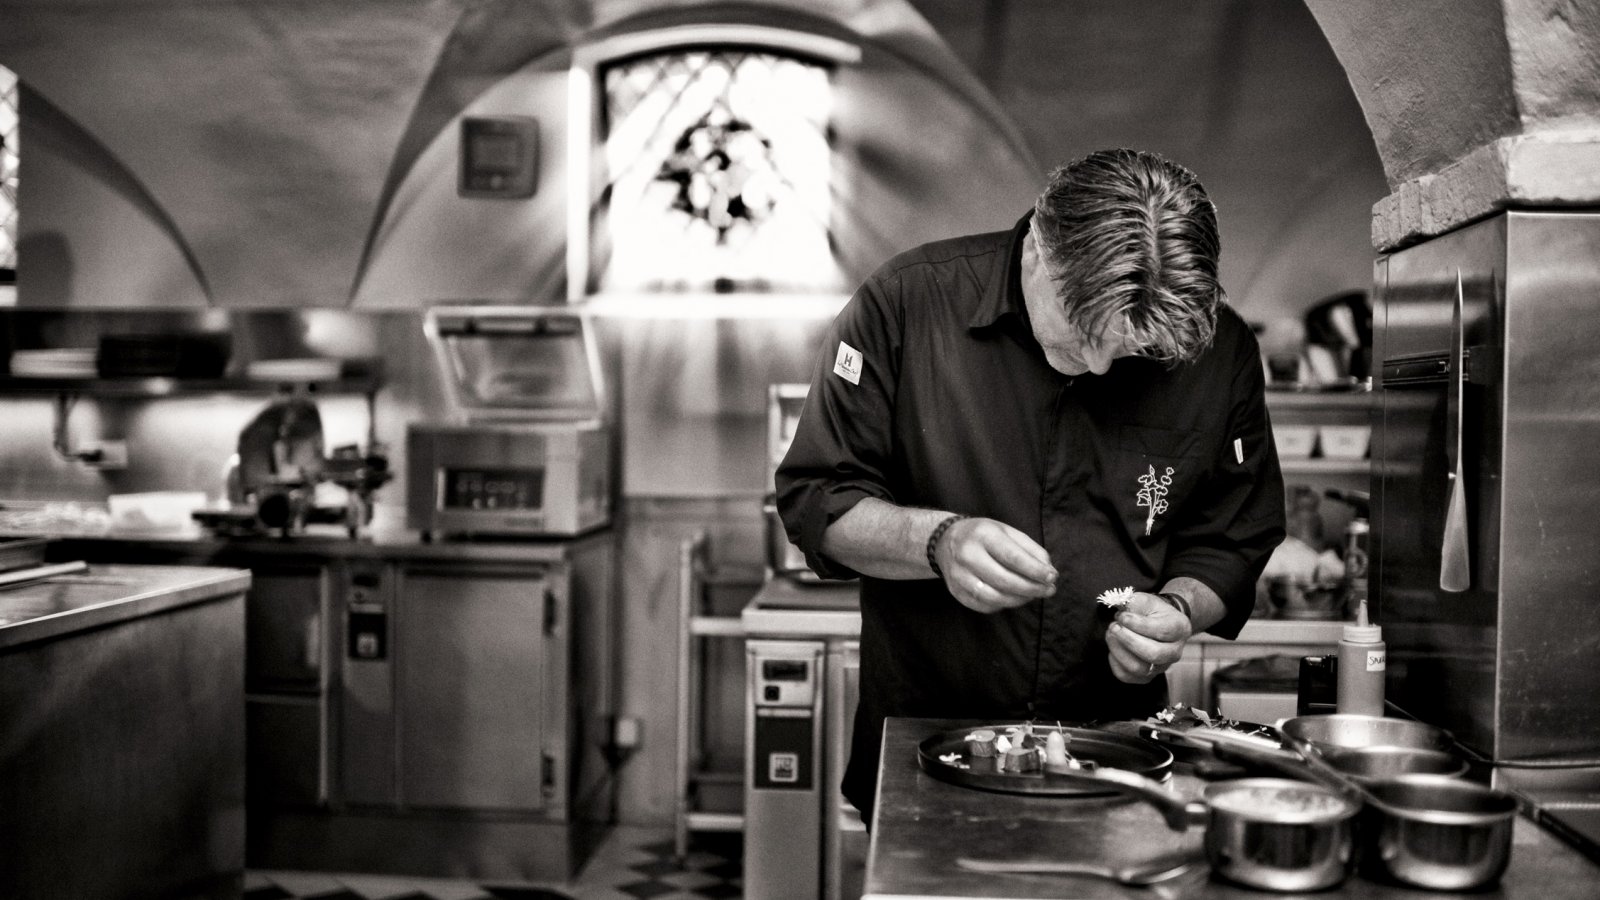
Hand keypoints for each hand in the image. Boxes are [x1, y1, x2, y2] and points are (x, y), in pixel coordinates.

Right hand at [934, 517, 1056, 612]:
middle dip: (1031, 588)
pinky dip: (1003, 605)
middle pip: (1004, 580)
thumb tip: (1048, 571)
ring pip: (994, 597)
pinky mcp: (956, 592)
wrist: (945, 541)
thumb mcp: (1007, 531)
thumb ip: (1030, 549)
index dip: (1035, 570)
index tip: (1052, 577)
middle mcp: (967, 555)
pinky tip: (1012, 598)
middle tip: (1048, 590)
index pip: (1013, 557)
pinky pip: (984, 606)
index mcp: (983, 535)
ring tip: (1033, 595)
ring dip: (1019, 600)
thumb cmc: (983, 536)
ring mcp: (959, 576)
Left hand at [1107, 592, 1193, 683]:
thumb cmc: (1152, 611)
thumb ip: (1133, 603)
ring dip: (1119, 651)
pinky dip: (1115, 662)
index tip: (1121, 616)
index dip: (1137, 624)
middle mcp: (1174, 651)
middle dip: (1128, 640)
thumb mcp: (1146, 600)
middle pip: (1153, 654)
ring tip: (1111, 634)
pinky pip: (1127, 676)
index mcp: (1179, 628)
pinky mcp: (1146, 676)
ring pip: (1139, 668)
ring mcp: (1161, 666)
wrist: (1158, 622)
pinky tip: (1114, 647)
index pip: (1161, 631)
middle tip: (1114, 626)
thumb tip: (1117, 607)